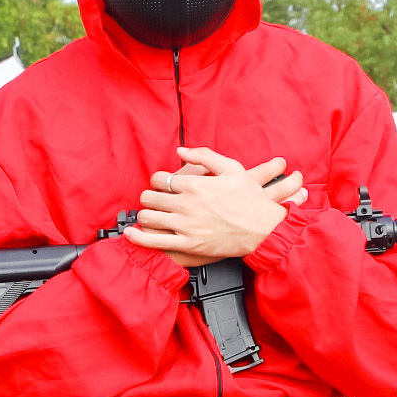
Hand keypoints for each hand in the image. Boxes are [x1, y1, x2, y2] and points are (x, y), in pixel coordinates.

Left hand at [125, 147, 303, 266]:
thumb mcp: (232, 168)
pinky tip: (132, 234)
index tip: (162, 185)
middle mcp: (187, 204)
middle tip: (155, 200)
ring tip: (151, 215)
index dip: (158, 181)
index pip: (160, 179)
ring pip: (149, 218)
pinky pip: (155, 242)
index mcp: (195, 184)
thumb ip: (204, 156)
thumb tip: (180, 151)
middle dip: (150, 197)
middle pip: (150, 198)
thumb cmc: (250, 199)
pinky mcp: (189, 245)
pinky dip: (139, 238)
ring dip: (146, 215)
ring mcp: (187, 226)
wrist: (265, 229)